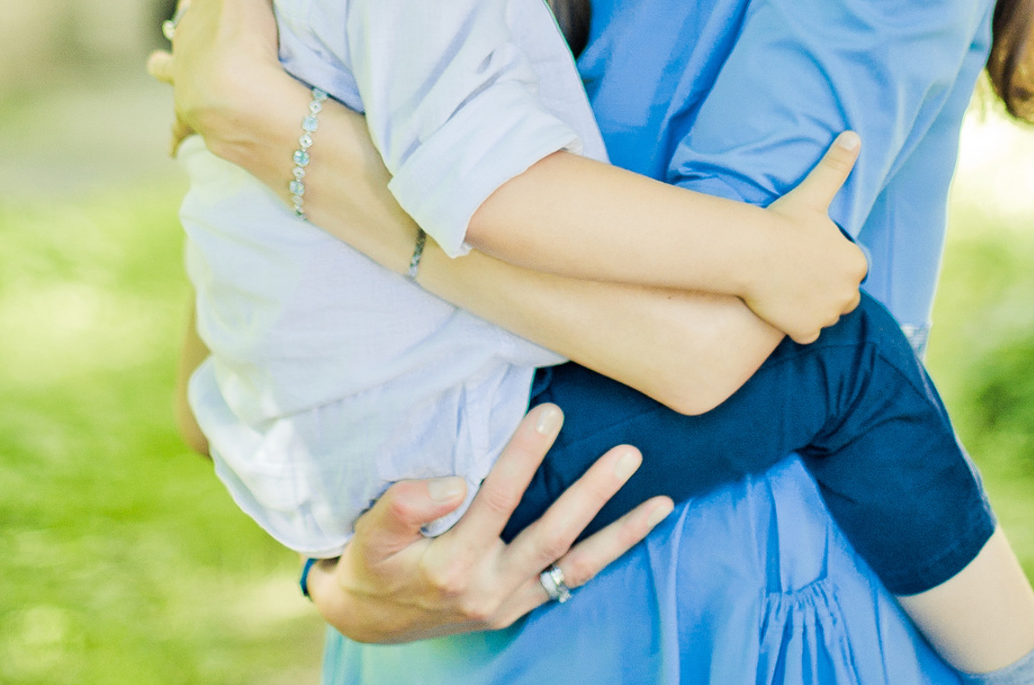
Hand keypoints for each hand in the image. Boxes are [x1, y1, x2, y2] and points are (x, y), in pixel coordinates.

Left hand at [147, 0, 283, 158]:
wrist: (247, 117)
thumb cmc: (250, 39)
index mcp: (207, 10)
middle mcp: (193, 47)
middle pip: (199, 15)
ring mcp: (195, 88)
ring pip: (184, 66)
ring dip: (183, 55)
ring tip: (166, 55)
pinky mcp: (202, 126)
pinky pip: (186, 127)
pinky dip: (178, 128)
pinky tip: (170, 144)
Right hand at [305, 404, 673, 642]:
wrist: (372, 619)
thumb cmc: (373, 564)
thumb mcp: (371, 534)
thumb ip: (404, 505)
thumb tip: (455, 483)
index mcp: (451, 566)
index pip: (495, 501)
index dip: (524, 455)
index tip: (550, 414)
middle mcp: (489, 589)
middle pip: (551, 536)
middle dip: (592, 493)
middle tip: (627, 453)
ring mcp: (510, 603)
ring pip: (575, 566)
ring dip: (620, 533)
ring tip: (662, 502)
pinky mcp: (520, 606)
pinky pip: (571, 581)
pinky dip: (606, 556)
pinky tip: (637, 529)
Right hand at [743, 133, 868, 342]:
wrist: (752, 252)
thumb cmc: (784, 222)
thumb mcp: (815, 193)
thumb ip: (836, 166)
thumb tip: (854, 135)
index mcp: (855, 262)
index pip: (854, 265)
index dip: (834, 258)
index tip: (812, 250)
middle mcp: (848, 293)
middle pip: (843, 293)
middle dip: (828, 284)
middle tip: (800, 268)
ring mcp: (827, 315)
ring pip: (827, 313)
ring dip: (815, 304)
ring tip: (790, 285)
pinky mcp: (805, 331)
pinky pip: (807, 332)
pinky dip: (799, 325)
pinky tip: (783, 308)